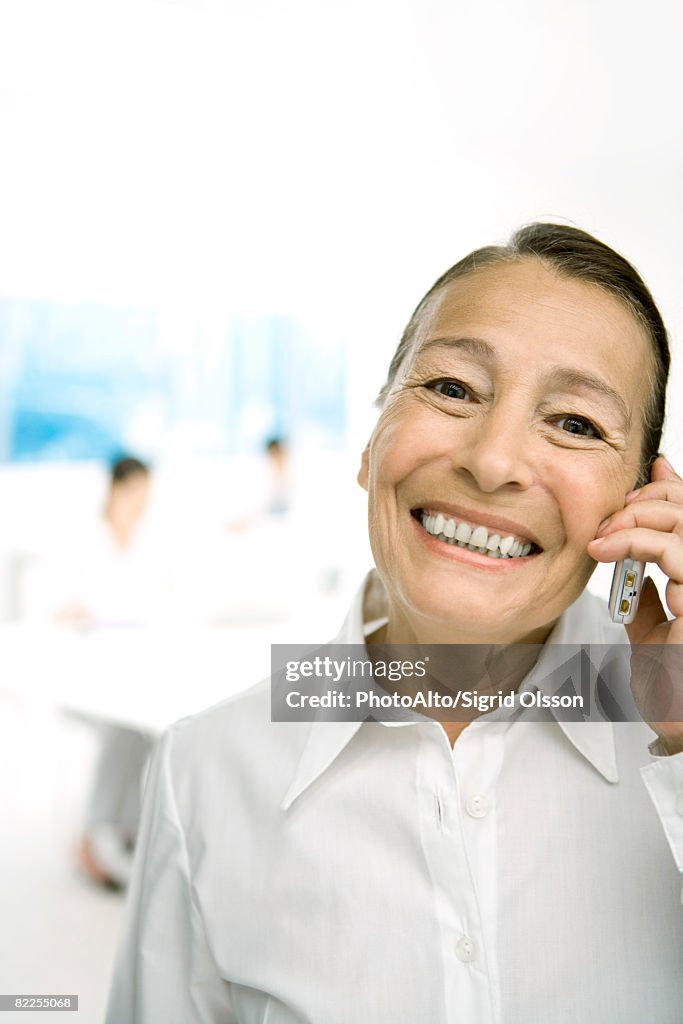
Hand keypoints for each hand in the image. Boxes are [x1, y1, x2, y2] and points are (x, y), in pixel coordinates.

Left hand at [587, 455, 682, 754]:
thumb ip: (645, 597)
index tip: (649, 472)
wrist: (681, 729)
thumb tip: (631, 564)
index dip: (674, 488)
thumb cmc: (671, 691)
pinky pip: (673, 550)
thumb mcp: (651, 632)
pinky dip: (635, 540)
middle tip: (613, 513)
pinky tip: (606, 548)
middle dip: (651, 497)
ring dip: (638, 516)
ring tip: (604, 534)